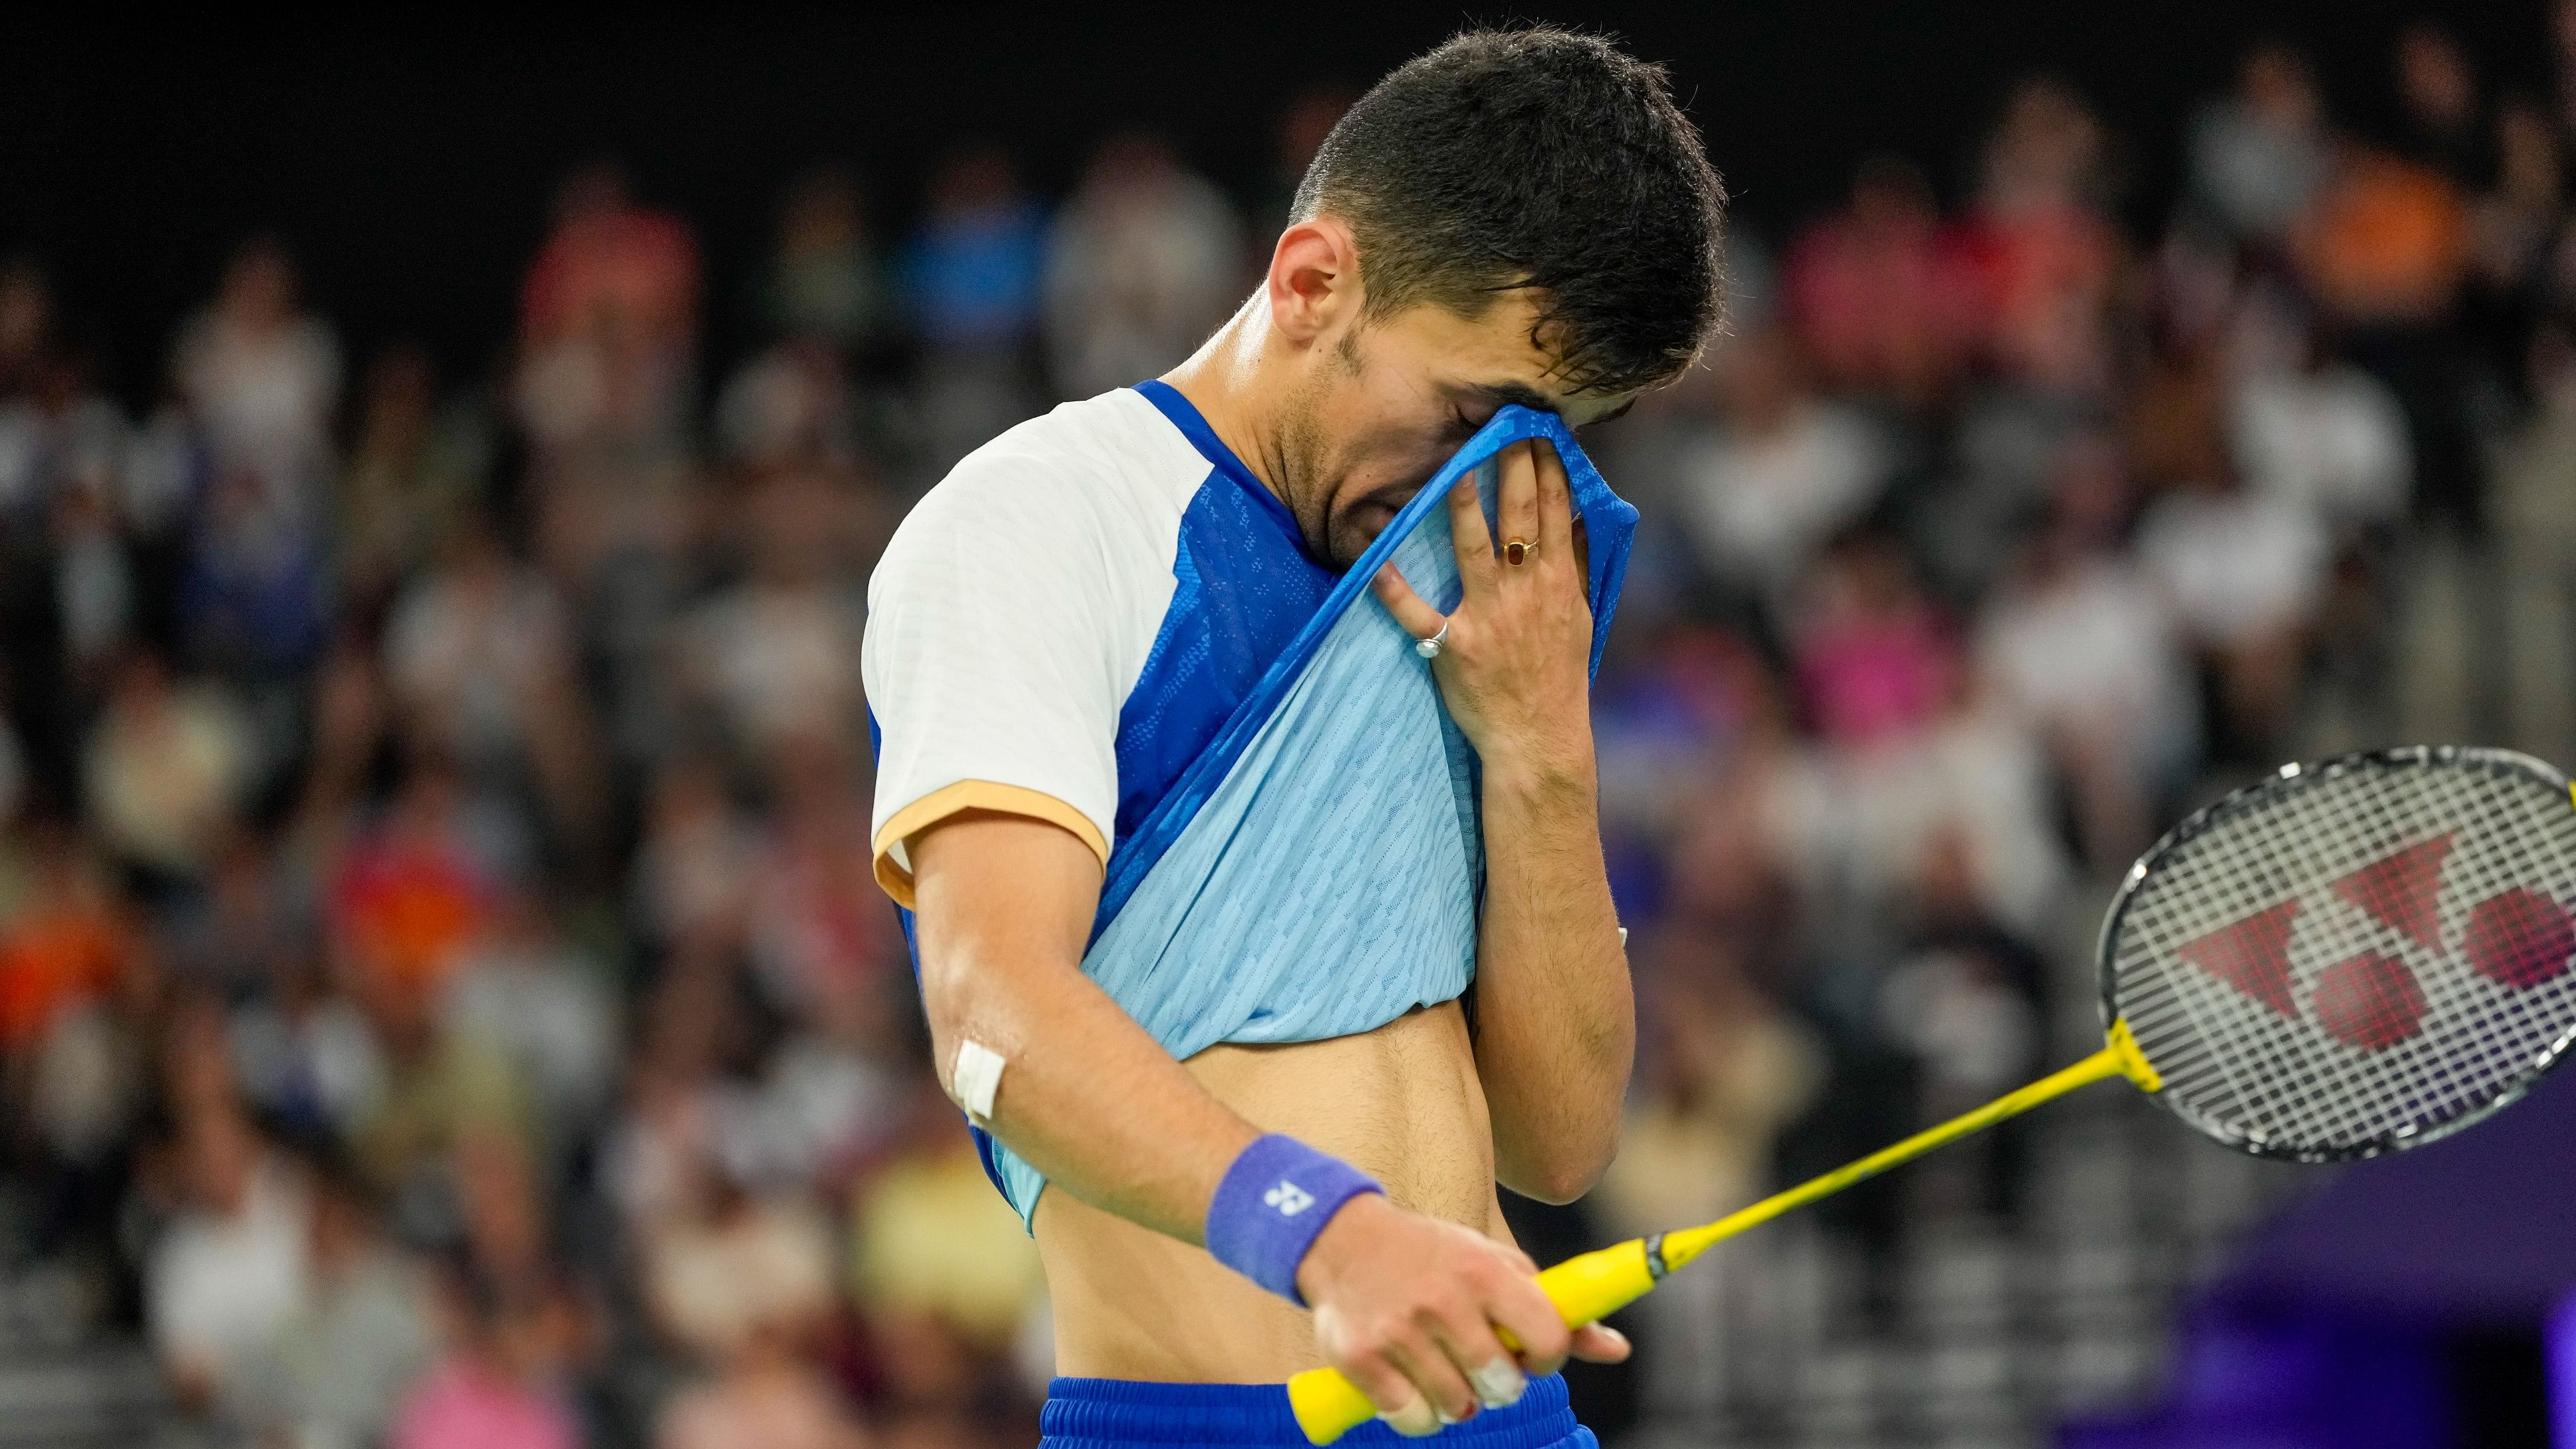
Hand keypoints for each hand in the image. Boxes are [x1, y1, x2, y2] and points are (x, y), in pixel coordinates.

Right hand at [1295, 1193, 1630, 1435]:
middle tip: (1478, 1363)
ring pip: (1457, 1408)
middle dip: (1498, 1385)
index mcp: (1484, 1271)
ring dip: (1456, 1401)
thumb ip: (1555, 1310)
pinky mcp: (1361, 1359)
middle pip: (1502, 1386)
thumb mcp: (1495, 1265)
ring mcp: (1399, 1331)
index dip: (1546, 1358)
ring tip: (1441, 1370)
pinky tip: (1410, 1382)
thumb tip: (1618, 1350)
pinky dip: (1417, 1414)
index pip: (1548, 1339)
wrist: (1342, 1239)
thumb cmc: (1435, 1257)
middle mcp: (1443, 1300)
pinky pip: (1412, 1419)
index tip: (1529, 1353)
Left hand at [1373, 440, 1592, 780]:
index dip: (1549, 467)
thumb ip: (1580, 567)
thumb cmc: (1559, 677)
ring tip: (1455, 464)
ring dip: (1464, 505)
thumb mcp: (1582, 618)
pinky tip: (1374, 561)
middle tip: (1505, 422)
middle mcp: (1526, 592)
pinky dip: (1394, 589)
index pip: (1557, 511)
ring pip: (1474, 549)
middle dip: (1515, 465)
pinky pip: (1418, 612)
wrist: (1540, 738)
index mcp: (1558, 583)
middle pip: (1521, 517)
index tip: (1541, 429)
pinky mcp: (1454, 645)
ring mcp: (1489, 616)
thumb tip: (1581, 519)